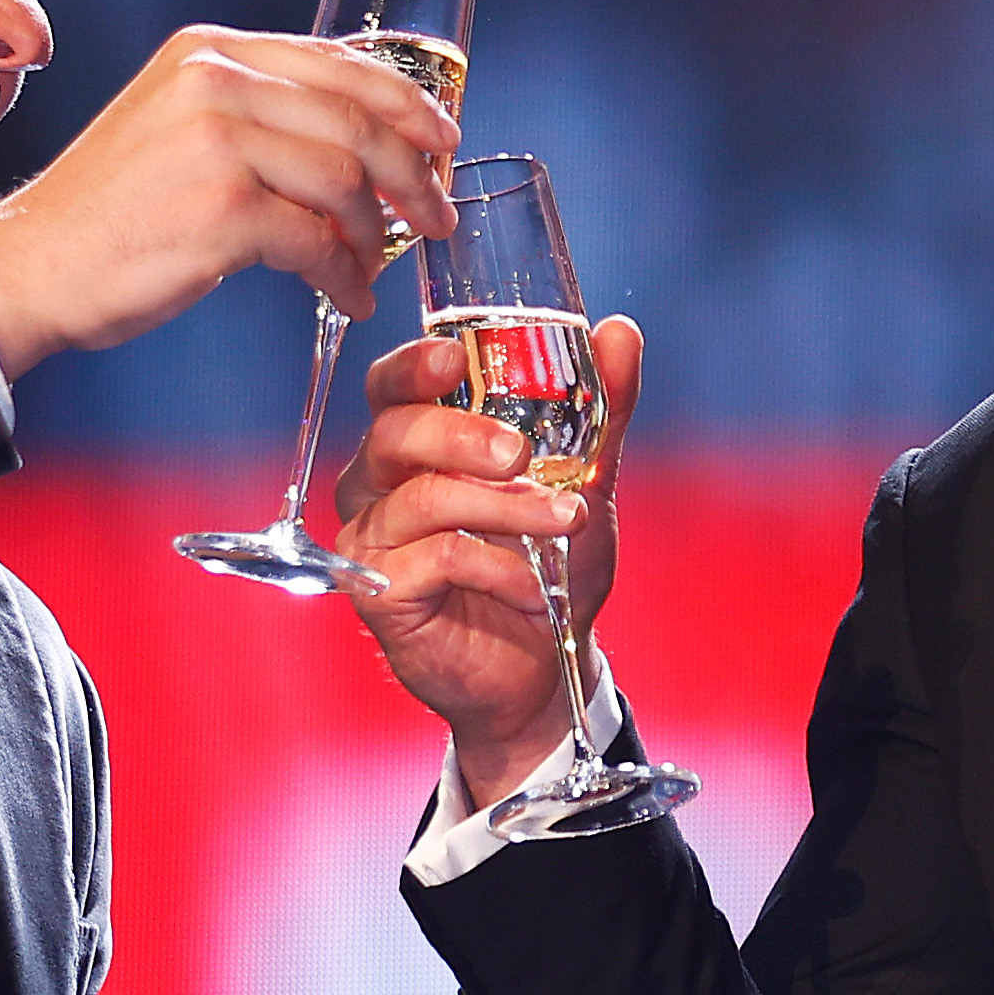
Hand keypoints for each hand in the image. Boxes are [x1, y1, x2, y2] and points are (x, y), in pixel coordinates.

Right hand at [0, 26, 458, 376]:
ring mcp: (217, 140)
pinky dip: (344, 275)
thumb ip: (251, 115)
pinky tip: (347, 296)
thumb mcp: (176, 127)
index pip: (337, 62)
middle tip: (438, 216)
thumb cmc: (107, 215)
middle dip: (412, 174)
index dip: (405, 103)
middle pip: (356, 118)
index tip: (442, 140)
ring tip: (376, 268)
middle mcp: (213, 80)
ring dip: (376, 234)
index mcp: (208, 51)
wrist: (27, 269)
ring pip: (345, 179)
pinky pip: (316, 241)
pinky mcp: (220, 207)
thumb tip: (354, 140)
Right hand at [333, 315, 646, 803]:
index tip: (452, 358)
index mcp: (418, 442)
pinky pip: (433, 558)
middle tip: (519, 454)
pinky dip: (496, 568)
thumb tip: (620, 331)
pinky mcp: (380, 591)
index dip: (412, 366)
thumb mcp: (585, 480)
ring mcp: (373, 538)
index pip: (392, 386)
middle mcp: (380, 483)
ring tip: (562, 524)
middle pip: (393, 433)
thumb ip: (602, 410)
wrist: (547, 663)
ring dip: (501, 508)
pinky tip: (531, 588)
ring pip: (420, 497)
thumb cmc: (551, 565)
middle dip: (459, 434)